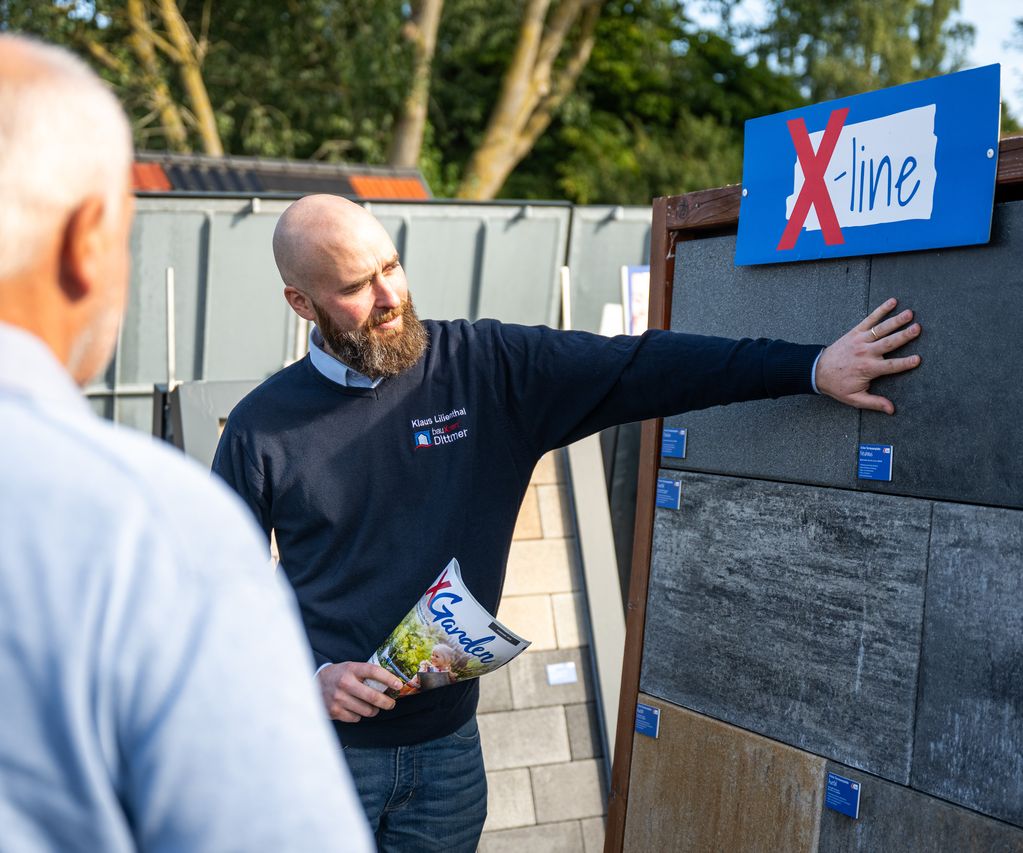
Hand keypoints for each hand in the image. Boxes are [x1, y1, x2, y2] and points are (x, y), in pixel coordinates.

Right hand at [317, 662, 401, 722]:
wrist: (314, 684)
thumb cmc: (339, 675)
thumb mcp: (351, 668)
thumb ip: (367, 674)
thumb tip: (391, 683)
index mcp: (351, 669)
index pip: (374, 671)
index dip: (389, 678)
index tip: (399, 684)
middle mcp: (345, 683)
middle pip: (373, 696)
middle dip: (387, 702)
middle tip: (391, 703)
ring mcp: (339, 698)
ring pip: (367, 710)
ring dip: (374, 710)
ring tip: (372, 706)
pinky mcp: (335, 711)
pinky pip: (356, 718)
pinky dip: (359, 715)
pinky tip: (356, 709)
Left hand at [815, 298, 920, 413]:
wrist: (816, 371)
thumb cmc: (837, 385)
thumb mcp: (854, 398)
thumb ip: (874, 403)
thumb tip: (891, 410)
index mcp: (868, 369)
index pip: (891, 366)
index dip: (905, 363)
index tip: (918, 359)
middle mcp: (866, 353)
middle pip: (889, 343)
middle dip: (904, 336)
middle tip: (918, 328)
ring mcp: (860, 340)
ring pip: (881, 329)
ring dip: (896, 320)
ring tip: (910, 314)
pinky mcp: (855, 332)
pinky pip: (869, 319)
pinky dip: (881, 310)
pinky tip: (892, 302)